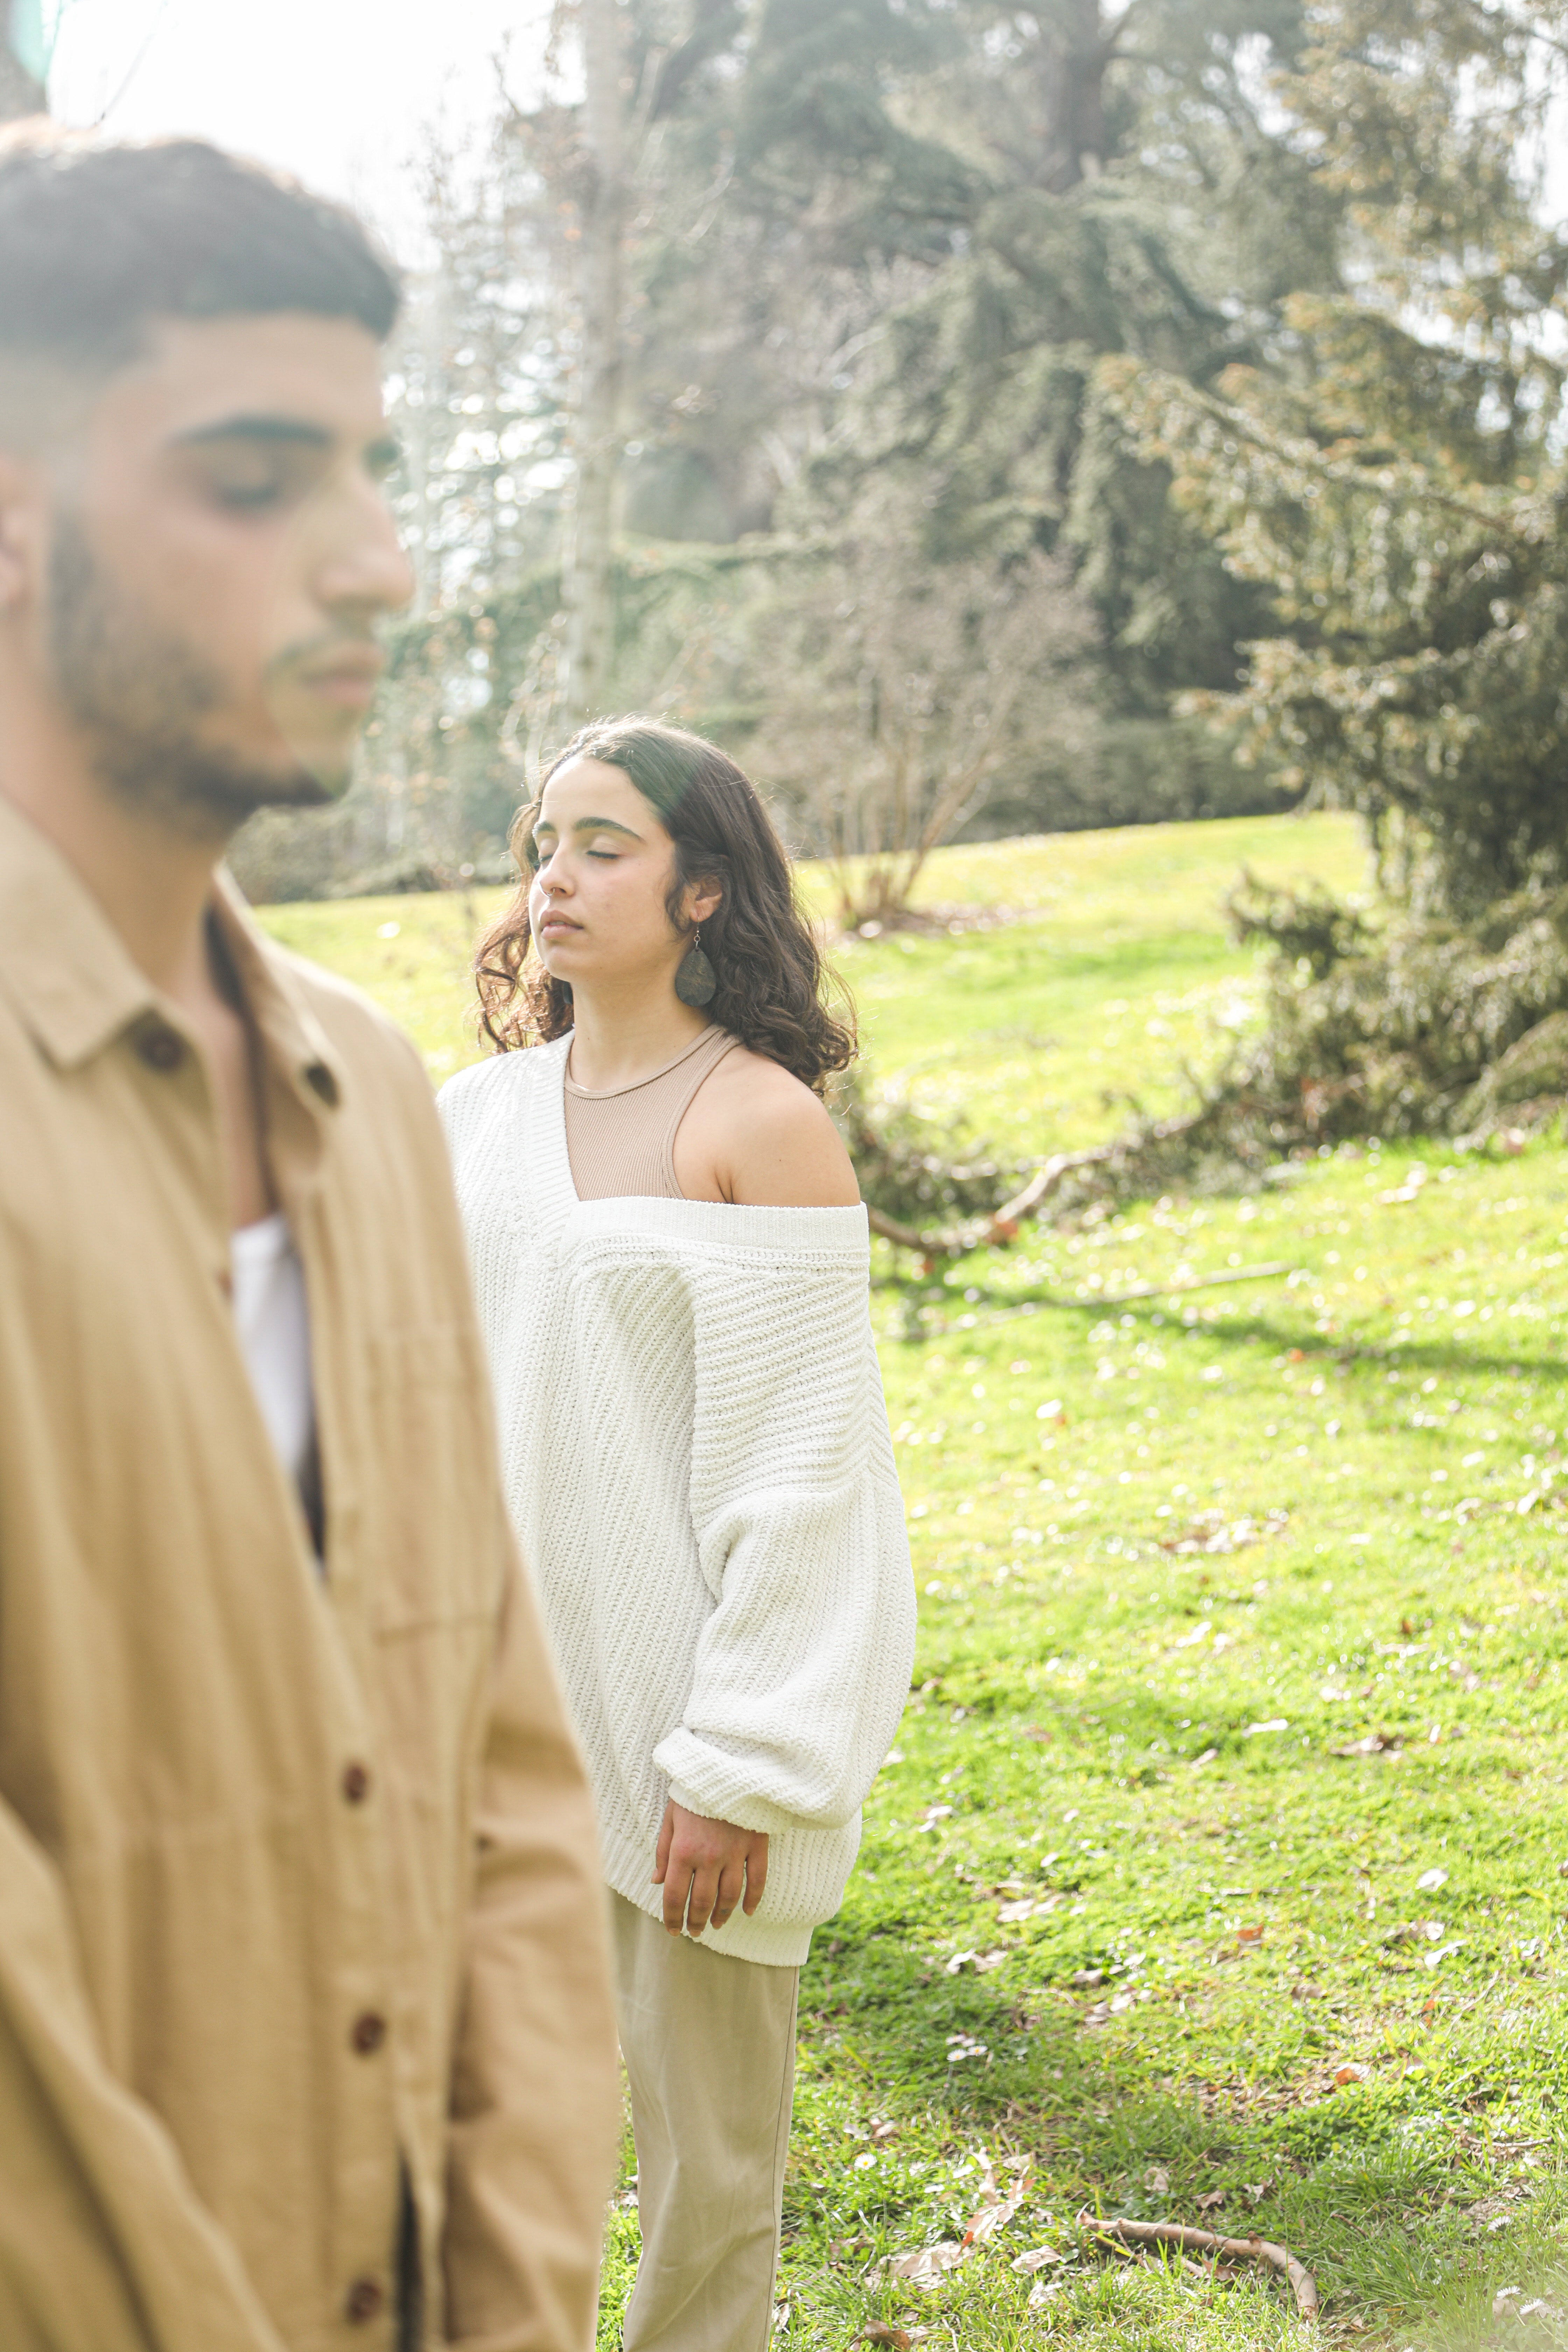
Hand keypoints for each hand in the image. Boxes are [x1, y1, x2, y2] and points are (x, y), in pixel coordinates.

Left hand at [652, 1799, 768, 1936]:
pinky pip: (756, 1879)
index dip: (672, 1918)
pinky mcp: (756, 1844)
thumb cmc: (692, 1792)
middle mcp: (708, 1856)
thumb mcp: (670, 1818)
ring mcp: (734, 1852)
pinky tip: (747, 1911)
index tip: (673, 1930)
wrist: (725, 1764)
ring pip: (728, 1895)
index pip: (674, 1896)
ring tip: (716, 1924)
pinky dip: (753, 1899)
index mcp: (682, 1850)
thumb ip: (662, 1852)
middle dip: (696, 1921)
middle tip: (694, 1932)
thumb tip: (656, 1882)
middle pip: (701, 1901)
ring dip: (722, 1915)